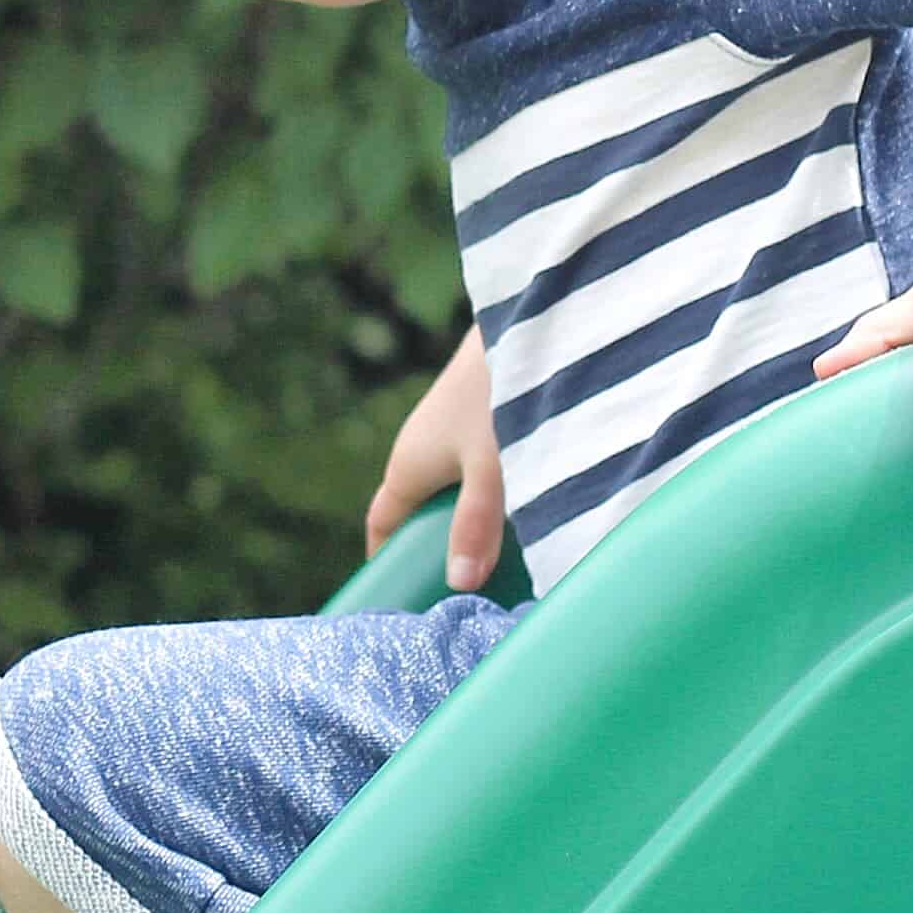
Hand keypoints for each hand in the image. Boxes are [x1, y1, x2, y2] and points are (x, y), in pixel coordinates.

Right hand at [365, 324, 508, 593]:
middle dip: (433, 550)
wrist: (530, 314)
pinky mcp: (484, 414)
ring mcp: (453, 429)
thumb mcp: (493, 466)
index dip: (384, 561)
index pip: (382, 523)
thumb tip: (460, 584)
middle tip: (463, 596)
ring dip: (468, 523)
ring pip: (451, 489)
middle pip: (419, 511)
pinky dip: (490, 497)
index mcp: (408, 464)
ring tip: (503, 566)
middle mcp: (424, 447)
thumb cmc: (502, 387)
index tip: (397, 598)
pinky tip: (527, 512)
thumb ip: (478, 524)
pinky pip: (475, 470)